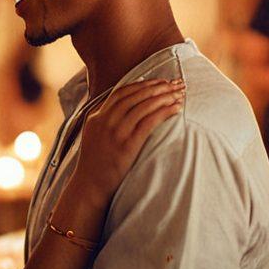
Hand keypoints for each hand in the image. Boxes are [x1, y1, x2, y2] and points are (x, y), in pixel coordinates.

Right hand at [71, 79, 183, 200]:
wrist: (89, 187)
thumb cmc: (95, 165)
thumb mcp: (93, 137)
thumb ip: (104, 121)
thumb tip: (121, 109)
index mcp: (97, 117)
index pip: (121, 93)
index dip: (142, 85)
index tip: (158, 82)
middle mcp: (105, 121)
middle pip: (134, 96)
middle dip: (157, 87)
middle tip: (174, 83)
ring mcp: (116, 132)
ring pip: (143, 106)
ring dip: (163, 97)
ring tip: (179, 94)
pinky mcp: (127, 145)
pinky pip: (149, 122)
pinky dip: (164, 112)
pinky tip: (176, 109)